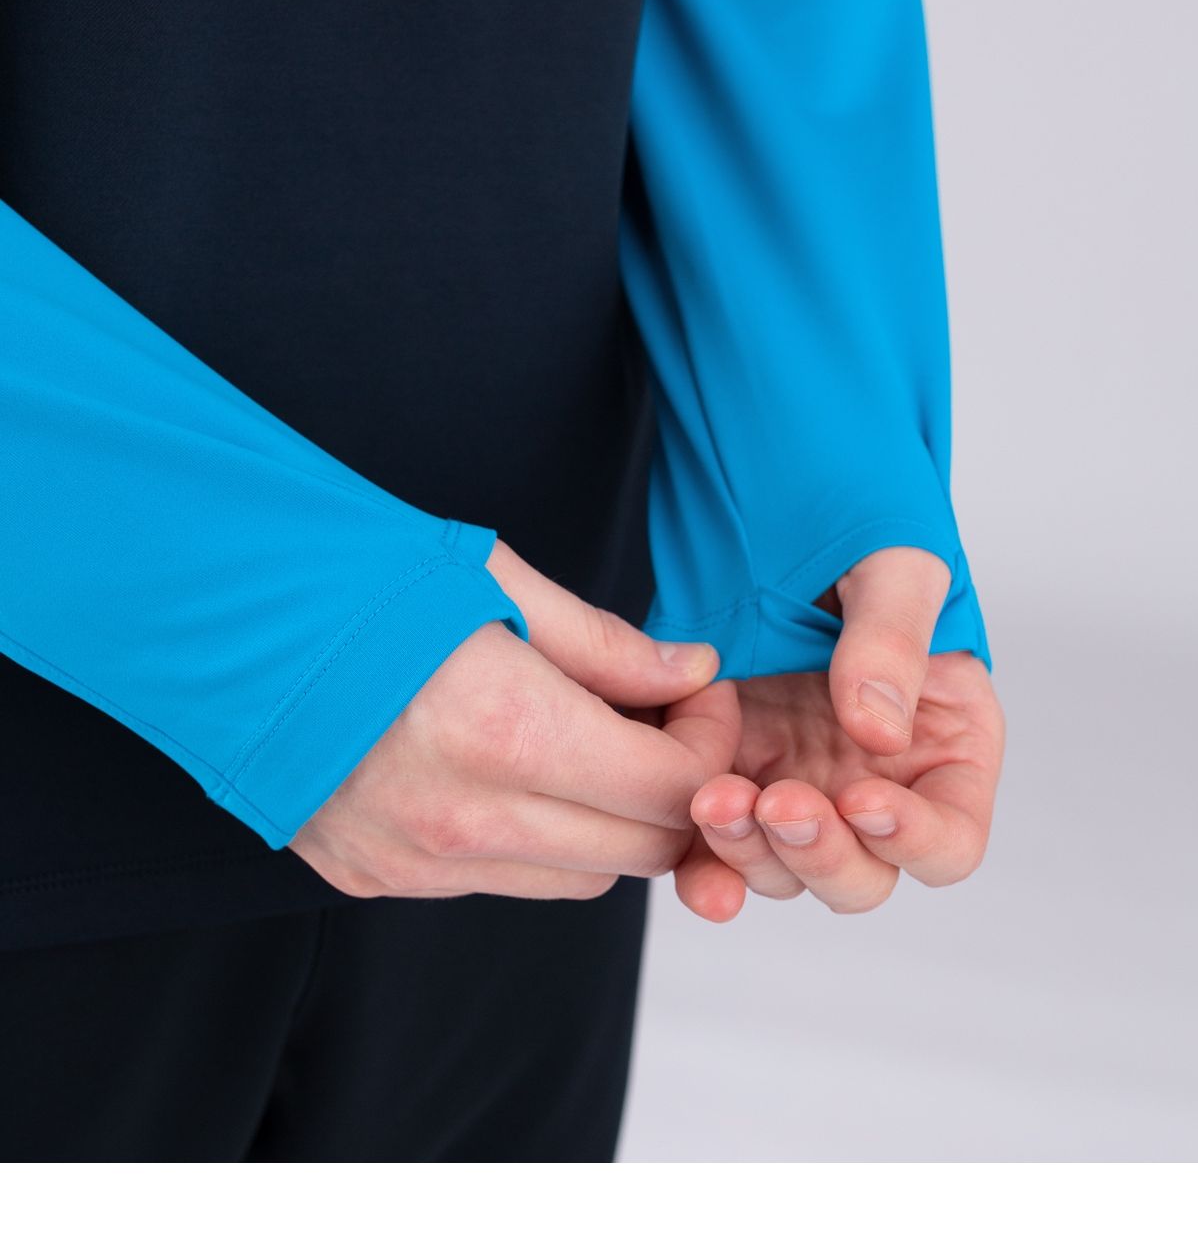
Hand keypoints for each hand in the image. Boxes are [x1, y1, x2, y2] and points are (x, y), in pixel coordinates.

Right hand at [292, 540, 738, 900]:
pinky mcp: (379, 877)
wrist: (220, 618)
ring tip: (582, 745)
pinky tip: (509, 773)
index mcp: (509, 734)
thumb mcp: (498, 584)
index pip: (671, 789)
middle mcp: (467, 820)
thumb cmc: (359, 583)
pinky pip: (503, 880)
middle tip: (656, 722)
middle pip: (641, 850)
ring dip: (607, 821)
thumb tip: (689, 673)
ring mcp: (419, 861)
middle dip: (674, 788)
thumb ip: (607, 645)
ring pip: (581, 879)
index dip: (710, 744)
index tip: (696, 698)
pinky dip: (535, 839)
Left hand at [673, 547, 1005, 920]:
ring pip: (784, 869)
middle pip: (861, 874)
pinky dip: (701, 861)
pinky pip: (717, 845)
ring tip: (715, 799)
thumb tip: (878, 730)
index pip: (950, 838)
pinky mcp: (730, 774)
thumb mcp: (893, 566)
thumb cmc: (857, 533)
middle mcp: (872, 786)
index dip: (915, 839)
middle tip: (780, 805)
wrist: (770, 509)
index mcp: (940, 748)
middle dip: (821, 855)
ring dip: (751, 853)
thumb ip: (892, 641)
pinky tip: (682, 848)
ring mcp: (797, 786)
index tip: (865, 802)